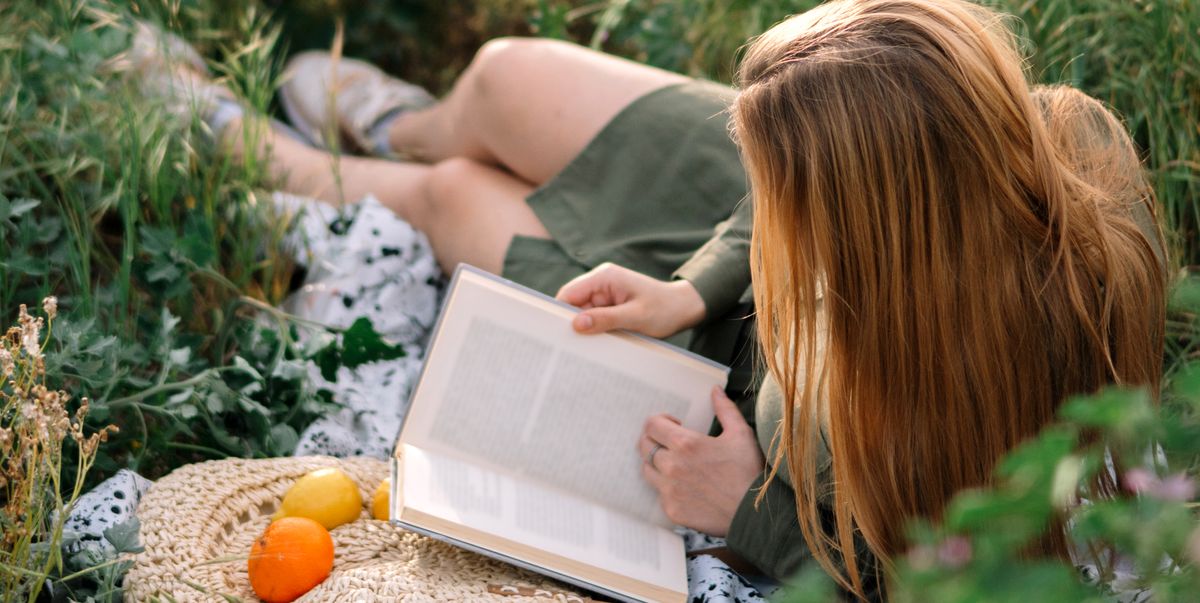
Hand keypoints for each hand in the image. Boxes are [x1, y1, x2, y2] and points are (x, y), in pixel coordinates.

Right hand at [555, 263, 705, 337]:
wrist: (684, 309)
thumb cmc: (665, 309)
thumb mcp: (636, 317)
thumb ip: (606, 319)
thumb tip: (576, 324)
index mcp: (604, 277)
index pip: (569, 293)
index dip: (559, 313)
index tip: (553, 334)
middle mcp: (601, 283)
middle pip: (573, 305)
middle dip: (571, 324)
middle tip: (568, 349)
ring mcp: (605, 295)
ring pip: (582, 314)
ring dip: (584, 330)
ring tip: (584, 350)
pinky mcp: (610, 306)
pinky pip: (594, 319)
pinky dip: (593, 331)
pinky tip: (595, 346)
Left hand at [638, 387, 763, 535]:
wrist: (755, 514)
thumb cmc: (749, 472)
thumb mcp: (741, 434)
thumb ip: (725, 409)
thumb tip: (715, 390)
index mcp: (686, 444)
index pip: (651, 425)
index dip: (660, 421)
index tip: (674, 425)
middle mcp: (672, 467)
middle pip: (644, 446)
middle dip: (654, 440)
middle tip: (670, 443)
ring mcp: (669, 490)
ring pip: (647, 470)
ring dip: (657, 463)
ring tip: (677, 464)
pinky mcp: (672, 510)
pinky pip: (659, 493)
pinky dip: (667, 487)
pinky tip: (685, 486)